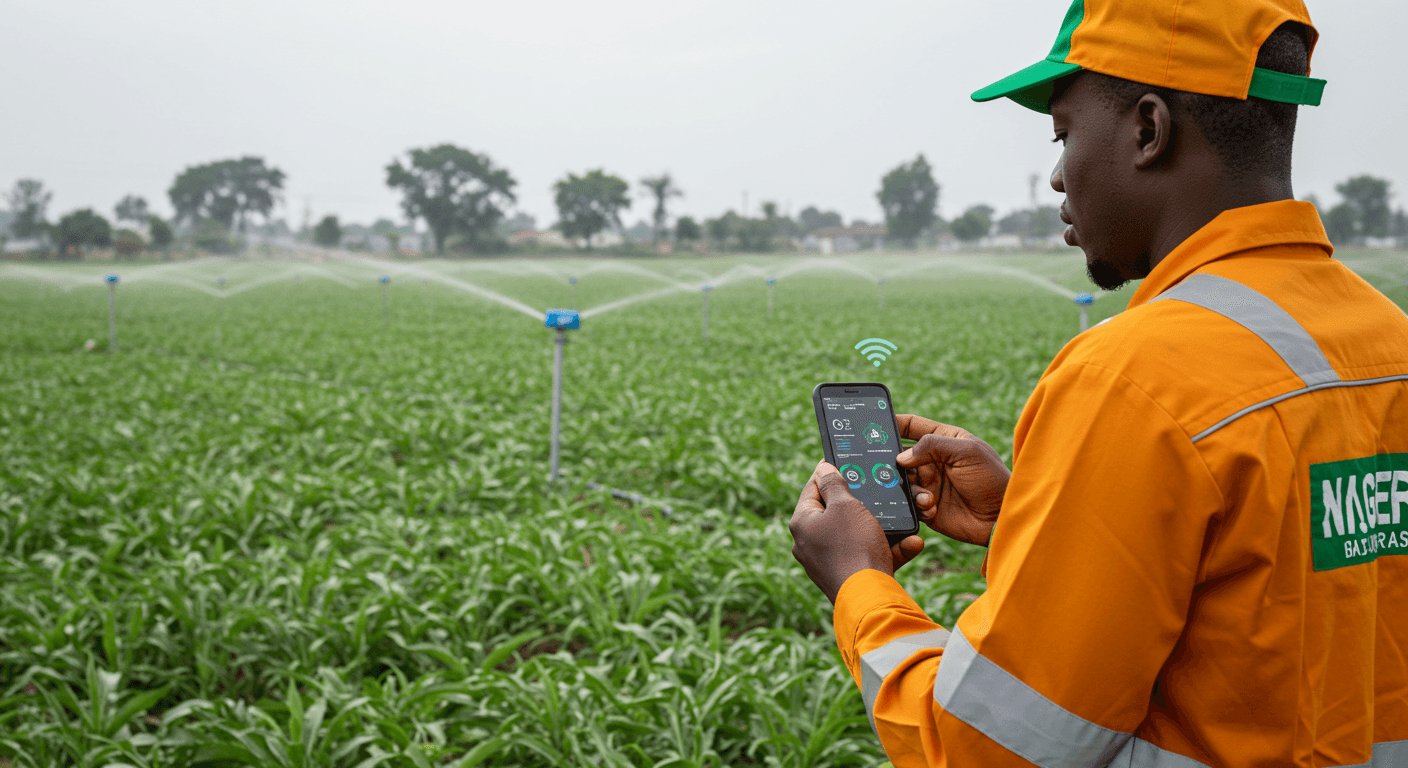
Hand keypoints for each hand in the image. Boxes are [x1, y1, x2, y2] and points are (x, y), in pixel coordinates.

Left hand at [790, 461, 925, 603]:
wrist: (870, 598)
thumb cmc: (854, 546)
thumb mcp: (846, 505)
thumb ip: (833, 483)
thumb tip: (822, 468)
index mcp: (802, 523)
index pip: (812, 489)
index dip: (828, 472)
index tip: (843, 461)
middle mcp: (810, 543)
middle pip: (837, 512)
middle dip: (862, 502)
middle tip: (878, 490)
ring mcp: (828, 562)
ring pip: (858, 535)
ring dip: (883, 527)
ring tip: (903, 519)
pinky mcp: (849, 577)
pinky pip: (870, 555)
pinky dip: (889, 549)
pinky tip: (910, 543)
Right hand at [895, 415, 1008, 546]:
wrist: (1001, 518)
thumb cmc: (991, 479)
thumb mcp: (966, 451)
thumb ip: (932, 445)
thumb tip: (901, 457)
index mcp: (944, 440)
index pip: (913, 426)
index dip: (894, 423)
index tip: (874, 425)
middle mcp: (934, 461)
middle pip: (901, 456)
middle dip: (894, 462)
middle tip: (890, 468)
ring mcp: (930, 483)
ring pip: (903, 481)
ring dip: (911, 488)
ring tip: (928, 496)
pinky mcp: (928, 506)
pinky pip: (911, 503)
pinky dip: (918, 505)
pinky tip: (933, 507)